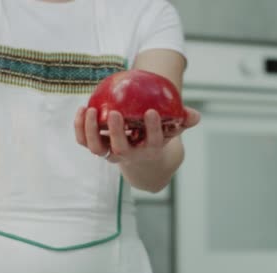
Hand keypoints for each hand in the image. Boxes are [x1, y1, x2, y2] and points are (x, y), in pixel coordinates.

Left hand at [74, 106, 200, 163]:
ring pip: (97, 148)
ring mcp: (110, 153)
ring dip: (91, 131)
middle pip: (120, 149)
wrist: (140, 159)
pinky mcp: (97, 148)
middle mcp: (128, 155)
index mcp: (149, 150)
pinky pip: (84, 141)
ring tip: (91, 110)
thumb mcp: (171, 130)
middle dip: (117, 132)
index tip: (152, 112)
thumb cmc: (156, 137)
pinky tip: (83, 108)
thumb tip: (195, 115)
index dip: (153, 128)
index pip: (152, 141)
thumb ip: (182, 121)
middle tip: (115, 113)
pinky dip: (80, 128)